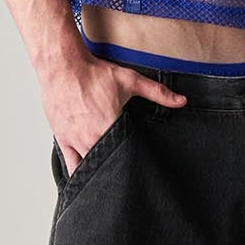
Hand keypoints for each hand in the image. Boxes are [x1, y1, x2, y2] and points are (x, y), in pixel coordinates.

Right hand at [45, 58, 186, 173]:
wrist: (62, 66)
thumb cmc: (93, 73)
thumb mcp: (130, 80)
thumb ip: (157, 93)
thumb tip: (181, 101)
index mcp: (109, 127)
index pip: (126, 155)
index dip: (134, 163)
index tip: (141, 165)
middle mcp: (91, 138)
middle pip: (108, 165)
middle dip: (118, 170)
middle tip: (129, 175)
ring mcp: (75, 141)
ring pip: (89, 168)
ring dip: (100, 173)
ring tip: (111, 177)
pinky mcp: (62, 139)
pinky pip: (70, 165)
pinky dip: (79, 172)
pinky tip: (88, 178)